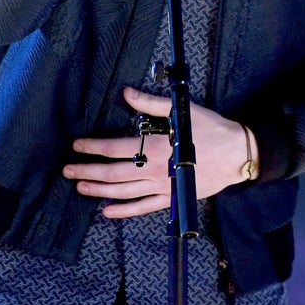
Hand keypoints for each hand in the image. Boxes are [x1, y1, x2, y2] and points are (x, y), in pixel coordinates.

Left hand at [62, 86, 252, 218]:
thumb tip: (126, 93)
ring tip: (80, 187)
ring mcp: (163, 188)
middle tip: (67, 171)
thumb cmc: (210, 128)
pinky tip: (107, 211)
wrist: (236, 155)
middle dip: (88, 172)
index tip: (77, 146)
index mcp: (155, 147)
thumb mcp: (180, 110)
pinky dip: (124, 211)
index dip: (93, 148)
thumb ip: (150, 103)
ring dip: (99, 191)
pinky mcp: (172, 199)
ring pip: (124, 193)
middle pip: (113, 174)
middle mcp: (155, 170)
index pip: (116, 149)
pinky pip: (143, 208)